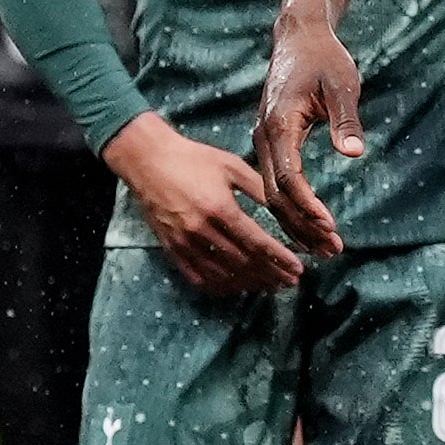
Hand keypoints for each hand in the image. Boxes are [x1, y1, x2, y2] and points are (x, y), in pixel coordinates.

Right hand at [113, 110, 301, 298]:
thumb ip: (259, 188)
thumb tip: (285, 208)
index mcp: (220, 208)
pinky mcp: (171, 249)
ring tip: (270, 286)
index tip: (297, 269)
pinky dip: (219, 286)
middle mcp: (201, 230)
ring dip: (249, 284)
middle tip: (290, 282)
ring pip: (222, 275)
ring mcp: (184, 243)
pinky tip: (235, 286)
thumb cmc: (193, 158)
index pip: (256, 243)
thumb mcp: (231, 165)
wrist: (147, 160)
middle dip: (270, 275)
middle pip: (243, 263)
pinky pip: (197, 277)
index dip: (279, 259)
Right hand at [249, 13, 367, 257]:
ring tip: (325, 248)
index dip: (307, 204)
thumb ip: (347, 120)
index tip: (329, 225)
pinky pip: (275, 184)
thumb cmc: (324, 59)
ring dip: (297, 223)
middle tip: (331, 250)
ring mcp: (263, 142)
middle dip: (302, 225)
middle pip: (275, 194)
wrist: (299, 38)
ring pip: (272, 194)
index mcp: (278, 123)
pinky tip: (309, 228)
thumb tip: (355, 153)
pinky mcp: (270, 144)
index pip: (288, 175)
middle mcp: (264, 137)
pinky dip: (292, 209)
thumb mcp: (342, 85)